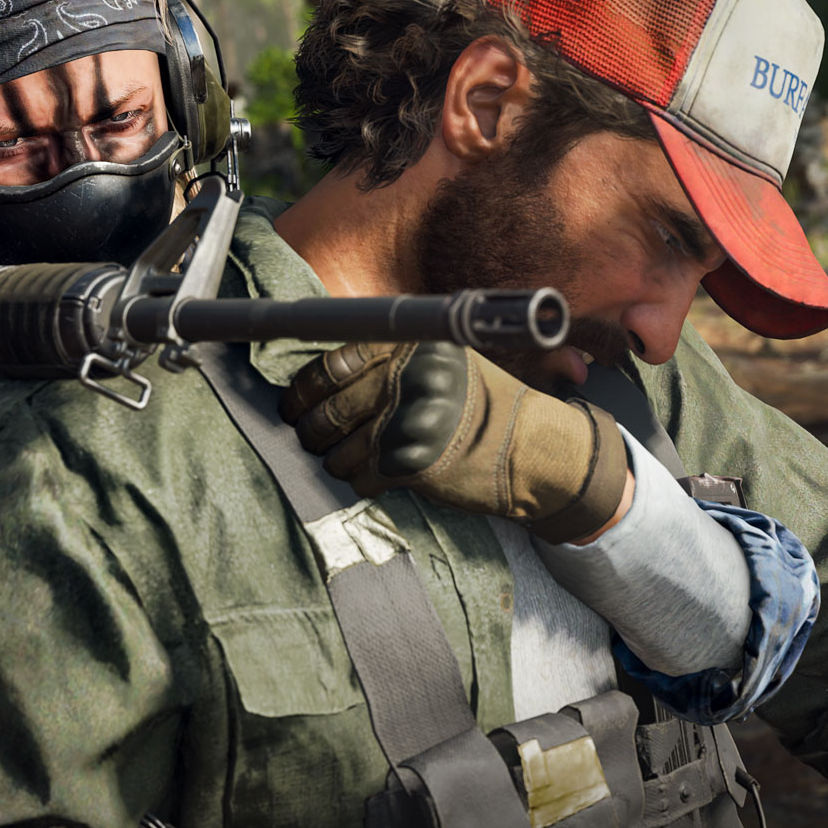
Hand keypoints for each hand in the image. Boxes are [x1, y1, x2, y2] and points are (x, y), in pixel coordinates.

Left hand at [279, 341, 631, 543]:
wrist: (532, 452)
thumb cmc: (484, 408)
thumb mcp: (445, 365)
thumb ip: (393, 361)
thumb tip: (324, 374)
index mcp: (414, 346)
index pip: (336, 361)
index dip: (306, 386)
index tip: (295, 402)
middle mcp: (412, 377)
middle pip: (332, 405)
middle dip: (311, 426)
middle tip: (307, 435)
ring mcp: (411, 420)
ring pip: (340, 445)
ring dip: (332, 457)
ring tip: (337, 459)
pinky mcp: (412, 462)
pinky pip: (361, 476)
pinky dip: (357, 480)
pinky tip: (367, 478)